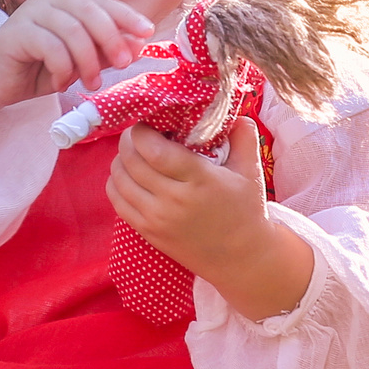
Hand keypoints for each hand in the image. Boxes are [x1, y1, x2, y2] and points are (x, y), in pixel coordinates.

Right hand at [0, 0, 153, 136]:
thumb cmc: (37, 70)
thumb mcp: (78, 63)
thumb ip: (104, 53)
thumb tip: (138, 45)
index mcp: (66, 3)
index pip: (102, 2)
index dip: (126, 16)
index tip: (147, 32)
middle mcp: (49, 2)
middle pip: (90, 11)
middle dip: (111, 38)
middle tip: (123, 64)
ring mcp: (30, 14)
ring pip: (72, 30)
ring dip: (88, 61)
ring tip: (91, 84)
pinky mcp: (15, 33)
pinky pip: (50, 46)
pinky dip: (63, 68)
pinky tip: (62, 83)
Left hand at [106, 119, 315, 321]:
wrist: (240, 258)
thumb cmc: (246, 210)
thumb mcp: (252, 170)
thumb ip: (243, 135)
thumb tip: (228, 110)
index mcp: (199, 180)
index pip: (154, 150)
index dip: (142, 130)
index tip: (148, 122)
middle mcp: (173, 200)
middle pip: (131, 160)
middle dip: (128, 140)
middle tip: (139, 133)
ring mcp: (157, 218)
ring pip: (118, 179)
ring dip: (120, 159)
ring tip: (134, 152)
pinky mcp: (147, 231)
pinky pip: (116, 200)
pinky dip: (116, 182)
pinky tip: (129, 175)